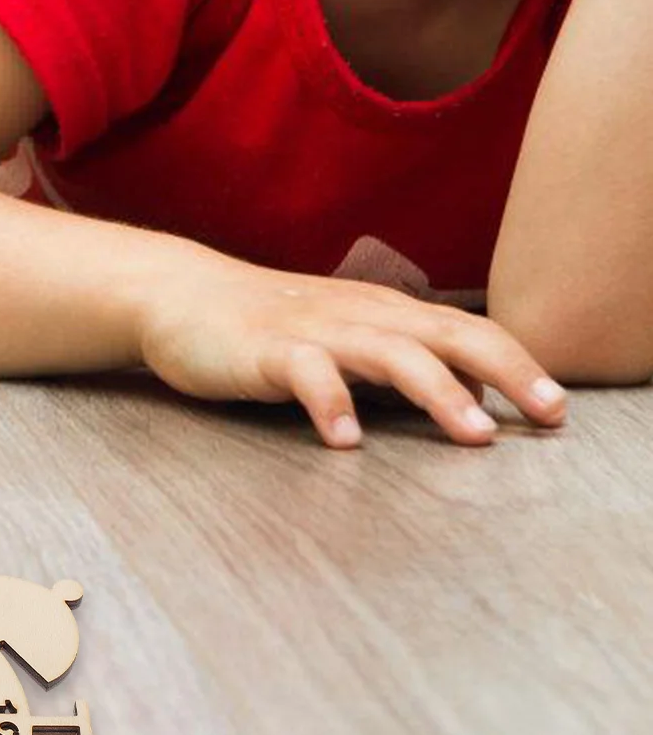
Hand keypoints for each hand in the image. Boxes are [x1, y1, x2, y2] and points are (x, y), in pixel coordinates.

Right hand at [136, 252, 567, 448]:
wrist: (179, 294)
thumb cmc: (266, 324)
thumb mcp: (344, 335)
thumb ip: (401, 359)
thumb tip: (474, 397)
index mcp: (383, 313)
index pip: (466, 330)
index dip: (517, 363)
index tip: (556, 408)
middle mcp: (359, 315)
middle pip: (447, 335)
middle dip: (505, 371)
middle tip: (546, 414)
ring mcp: (313, 330)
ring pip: (389, 353)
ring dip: (437, 391)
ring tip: (474, 433)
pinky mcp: (265, 351)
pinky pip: (306, 374)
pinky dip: (331, 404)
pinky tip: (347, 440)